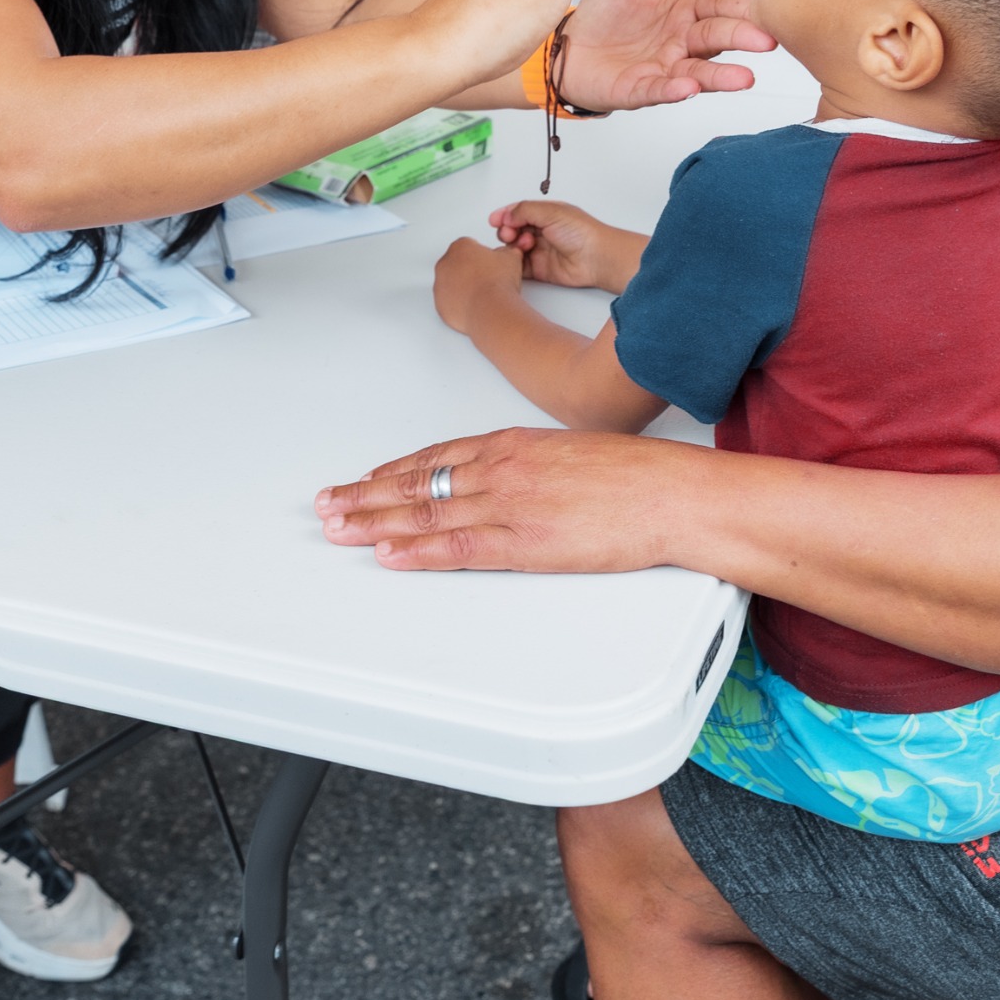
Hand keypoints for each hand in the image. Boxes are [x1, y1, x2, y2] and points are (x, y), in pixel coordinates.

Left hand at [315, 426, 688, 571]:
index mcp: (513, 444)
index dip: (392, 471)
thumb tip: (511, 480)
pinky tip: (388, 555)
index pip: (436, 458)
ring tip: (338, 529)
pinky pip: (457, 548)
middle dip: (365, 494)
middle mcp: (501, 468)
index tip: (363, 480)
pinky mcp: (524, 543)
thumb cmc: (636, 476)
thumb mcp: (573, 454)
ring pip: (425, 512)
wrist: (671, 493)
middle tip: (328, 504)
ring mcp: (509, 505)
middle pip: (417, 483)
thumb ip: (532, 467)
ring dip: (374, 521)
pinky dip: (416, 552)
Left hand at [432, 236, 526, 332]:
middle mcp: (445, 264)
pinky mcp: (441, 305)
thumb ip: (506, 251)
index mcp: (460, 247)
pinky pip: (450, 303)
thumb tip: (507, 254)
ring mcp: (440, 286)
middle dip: (471, 271)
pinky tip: (475, 307)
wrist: (491, 309)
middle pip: (458, 265)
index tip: (492, 265)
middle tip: (488, 280)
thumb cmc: (497, 282)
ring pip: (451, 284)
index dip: (484, 256)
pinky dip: (460, 305)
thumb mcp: (512, 257)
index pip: (470, 247)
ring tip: (483, 295)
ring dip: (464, 288)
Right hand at [486, 198, 630, 289]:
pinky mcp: (539, 269)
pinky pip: (519, 266)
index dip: (505, 215)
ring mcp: (540, 250)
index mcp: (546, 214)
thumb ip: (524, 211)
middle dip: (506, 230)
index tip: (494, 220)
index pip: (518, 212)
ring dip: (511, 245)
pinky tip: (515, 258)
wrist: (596, 258)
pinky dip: (512, 263)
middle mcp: (542, 231)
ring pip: (514, 247)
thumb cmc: (583, 232)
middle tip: (509, 233)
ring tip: (521, 244)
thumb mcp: (551, 212)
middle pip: (513, 229)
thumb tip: (506, 215)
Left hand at [554, 0, 777, 110]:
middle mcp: (683, 41)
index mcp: (688, 10)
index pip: (722, 4)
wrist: (569, 42)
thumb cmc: (610, 10)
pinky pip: (659, 90)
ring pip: (699, 72)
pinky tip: (689, 88)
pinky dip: (674, 90)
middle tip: (766, 38)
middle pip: (717, 37)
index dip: (743, 2)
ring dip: (722, 76)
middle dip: (743, 37)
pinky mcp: (640, 89)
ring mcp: (665, 67)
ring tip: (745, 77)